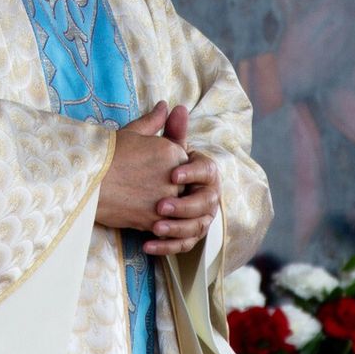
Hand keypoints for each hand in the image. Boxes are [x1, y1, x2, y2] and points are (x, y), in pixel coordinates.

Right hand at [95, 102, 186, 238]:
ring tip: (141, 201)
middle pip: (181, 184)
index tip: (149, 169)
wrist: (86, 180)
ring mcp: (167, 199)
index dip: (166, 167)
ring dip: (164, 206)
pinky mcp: (156, 219)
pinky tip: (141, 215)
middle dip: (168, 187)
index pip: (182, 161)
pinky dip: (156, 222)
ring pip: (175, 206)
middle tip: (144, 186)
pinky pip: (166, 224)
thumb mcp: (131, 132)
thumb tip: (166, 106)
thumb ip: (153, 121)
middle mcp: (175, 175)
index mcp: (172, 151)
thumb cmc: (105, 153)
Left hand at [150, 103, 219, 256]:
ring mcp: (200, 218)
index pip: (207, 171)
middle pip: (205, 204)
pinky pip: (182, 246)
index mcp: (204, 171)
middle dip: (184, 206)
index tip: (173, 176)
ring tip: (154, 227)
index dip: (192, 174)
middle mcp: (207, 196)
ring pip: (195, 227)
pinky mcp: (188, 236)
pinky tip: (147, 245)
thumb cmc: (158, 165)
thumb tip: (174, 106)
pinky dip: (165, 247)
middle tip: (160, 206)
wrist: (151, 188)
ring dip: (176, 229)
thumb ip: (171, 131)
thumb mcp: (162, 148)